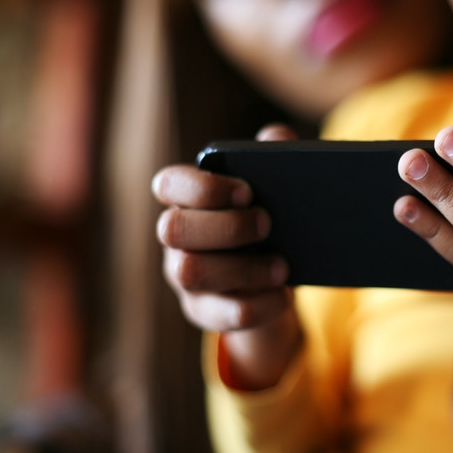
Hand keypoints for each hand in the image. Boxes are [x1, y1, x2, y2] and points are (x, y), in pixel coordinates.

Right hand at [152, 123, 303, 389]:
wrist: (279, 278)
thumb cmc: (273, 221)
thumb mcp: (279, 190)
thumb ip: (276, 156)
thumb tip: (278, 138)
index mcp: (189, 199)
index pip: (169, 184)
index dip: (202, 187)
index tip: (247, 191)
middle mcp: (177, 238)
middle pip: (172, 229)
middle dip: (224, 226)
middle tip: (268, 224)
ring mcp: (184, 277)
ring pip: (190, 272)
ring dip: (242, 268)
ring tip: (283, 267)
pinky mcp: (204, 311)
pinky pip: (220, 314)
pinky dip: (257, 305)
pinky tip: (283, 296)